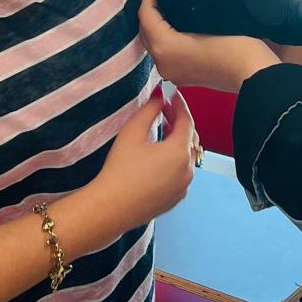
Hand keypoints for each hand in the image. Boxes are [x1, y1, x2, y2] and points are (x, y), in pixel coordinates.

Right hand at [91, 93, 197, 232]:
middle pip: (190, 138)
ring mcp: (183, 187)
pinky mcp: (176, 199)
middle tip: (165, 109)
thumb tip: (159, 96)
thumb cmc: (120, 169)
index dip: (180, 105)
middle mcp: (187, 170)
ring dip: (178, 141)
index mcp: (180, 152)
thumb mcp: (133, 132)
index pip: (187, 121)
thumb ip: (150, 109)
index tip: (172, 94)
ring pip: (187, 157)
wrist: (111, 207)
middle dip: (180, 122)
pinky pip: (181, 174)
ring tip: (163, 130)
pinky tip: (160, 157)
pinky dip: (176, 161)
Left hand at [138, 0, 278, 92]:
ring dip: (158, 24)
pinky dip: (166, 37)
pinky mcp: (182, 76)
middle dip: (152, 9)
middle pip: (146, 31)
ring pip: (154, 43)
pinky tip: (178, 24)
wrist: (255, 74)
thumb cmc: (235, 43)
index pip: (145, 15)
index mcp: (164, 48)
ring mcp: (171, 73)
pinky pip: (165, 53)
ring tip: (171, 4)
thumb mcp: (207, 14)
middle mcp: (162, 63)